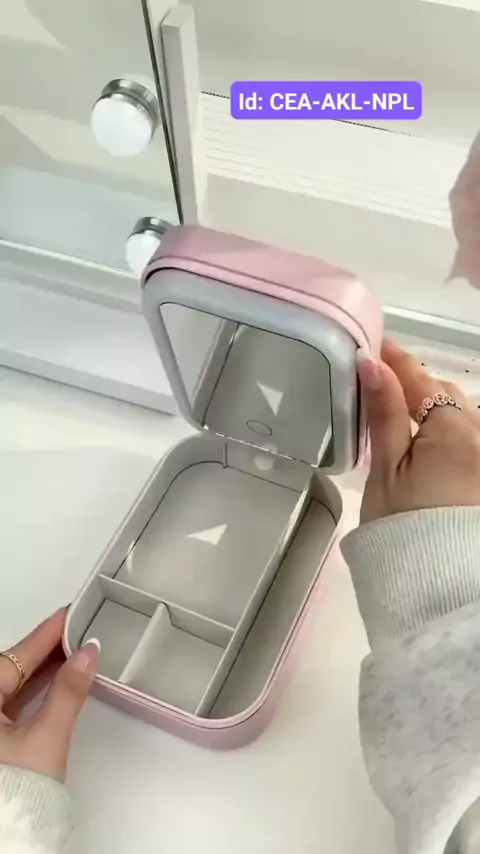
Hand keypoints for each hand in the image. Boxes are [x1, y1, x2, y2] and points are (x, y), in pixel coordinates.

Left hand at [0, 609, 97, 781]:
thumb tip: (87, 655)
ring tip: (75, 652)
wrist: (8, 840)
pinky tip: (59, 684)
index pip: (17, 656)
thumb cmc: (16, 793)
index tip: (70, 612)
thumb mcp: (47, 737)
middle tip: (78, 630)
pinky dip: (38, 694)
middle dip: (47, 650)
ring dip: (45, 671)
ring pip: (15, 689)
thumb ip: (68, 692)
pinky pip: (16, 707)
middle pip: (13, 669)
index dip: (47, 633)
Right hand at [358, 338, 479, 523]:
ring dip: (433, 407)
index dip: (394, 359)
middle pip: (444, 394)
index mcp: (452, 426)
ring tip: (400, 413)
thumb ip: (384, 413)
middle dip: (416, 383)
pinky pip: (468, 438)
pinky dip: (446, 431)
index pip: (418, 378)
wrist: (442, 586)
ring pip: (460, 416)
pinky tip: (427, 444)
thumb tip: (372, 363)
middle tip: (379, 381)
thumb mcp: (387, 469)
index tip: (373, 344)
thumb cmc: (404, 525)